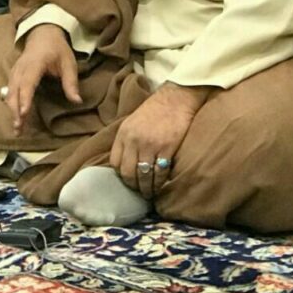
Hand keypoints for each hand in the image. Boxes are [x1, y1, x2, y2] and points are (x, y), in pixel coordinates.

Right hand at [7, 23, 79, 134]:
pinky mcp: (13, 75)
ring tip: (17, 128)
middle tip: (18, 128)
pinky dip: (10, 104)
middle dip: (15, 110)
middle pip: (14, 90)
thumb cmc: (57, 48)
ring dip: (11, 110)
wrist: (43, 33)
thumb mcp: (68, 62)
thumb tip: (77, 101)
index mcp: (35, 62)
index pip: (28, 82)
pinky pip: (9, 91)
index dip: (25, 98)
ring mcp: (15, 71)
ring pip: (9, 92)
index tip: (24, 113)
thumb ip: (71, 82)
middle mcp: (21, 67)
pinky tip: (15, 117)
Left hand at [110, 83, 209, 198]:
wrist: (176, 98)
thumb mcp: (132, 121)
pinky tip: (161, 185)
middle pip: (128, 173)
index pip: (115, 162)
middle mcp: (134, 140)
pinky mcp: (167, 148)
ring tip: (150, 193)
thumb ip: (126, 140)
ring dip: (147, 189)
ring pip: (144, 176)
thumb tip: (124, 161)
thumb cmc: (155, 109)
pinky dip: (160, 183)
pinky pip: (160, 173)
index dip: (121, 175)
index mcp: (124, 133)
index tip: (128, 179)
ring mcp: (150, 145)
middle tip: (139, 191)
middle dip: (133, 186)